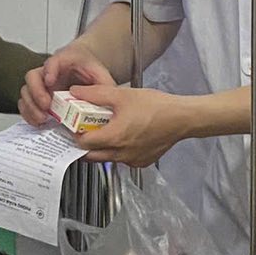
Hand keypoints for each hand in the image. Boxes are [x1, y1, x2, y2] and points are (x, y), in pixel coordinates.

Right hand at [19, 47, 117, 126]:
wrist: (83, 66)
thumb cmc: (89, 68)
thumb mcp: (100, 74)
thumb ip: (104, 84)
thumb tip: (105, 99)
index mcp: (64, 60)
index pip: (53, 61)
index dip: (49, 70)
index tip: (50, 81)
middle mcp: (48, 71)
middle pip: (32, 77)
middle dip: (36, 93)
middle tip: (46, 107)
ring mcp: (41, 83)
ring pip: (26, 91)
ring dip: (31, 106)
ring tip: (42, 119)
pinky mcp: (38, 95)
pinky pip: (26, 103)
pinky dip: (29, 113)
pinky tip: (38, 122)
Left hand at [73, 86, 194, 166]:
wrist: (182, 118)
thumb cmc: (156, 106)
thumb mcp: (121, 94)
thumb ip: (95, 94)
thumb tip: (76, 92)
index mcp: (114, 137)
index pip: (83, 143)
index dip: (75, 133)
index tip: (73, 125)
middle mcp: (121, 154)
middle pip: (91, 156)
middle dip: (84, 144)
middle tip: (84, 131)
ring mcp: (132, 160)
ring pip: (107, 158)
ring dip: (101, 147)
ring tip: (105, 130)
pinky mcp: (142, 162)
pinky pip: (123, 159)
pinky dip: (118, 150)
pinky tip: (124, 135)